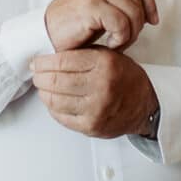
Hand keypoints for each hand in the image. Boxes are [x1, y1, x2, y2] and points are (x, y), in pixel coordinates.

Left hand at [31, 48, 158, 138]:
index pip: (62, 61)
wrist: (144, 104)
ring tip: (43, 86)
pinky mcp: (92, 126)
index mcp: (104, 64)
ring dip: (43, 92)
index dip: (43, 62)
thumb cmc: (122, 76)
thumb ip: (82, 53)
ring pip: (55, 100)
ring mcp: (96, 109)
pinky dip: (52, 108)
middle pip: (55, 81)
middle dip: (39, 77)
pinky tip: (54, 100)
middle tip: (36, 74)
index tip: (36, 62)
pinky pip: (61, 117)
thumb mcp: (107, 55)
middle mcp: (101, 86)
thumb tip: (48, 57)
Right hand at [44, 0, 157, 51]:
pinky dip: (121, 38)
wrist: (44, 37)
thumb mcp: (95, 8)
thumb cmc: (70, 28)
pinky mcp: (91, 5)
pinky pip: (122, 23)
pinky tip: (110, 44)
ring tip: (117, 43)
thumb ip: (115, 1)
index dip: (149, 2)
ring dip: (130, 33)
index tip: (153, 20)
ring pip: (132, 12)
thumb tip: (146, 10)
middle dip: (138, 23)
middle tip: (126, 39)